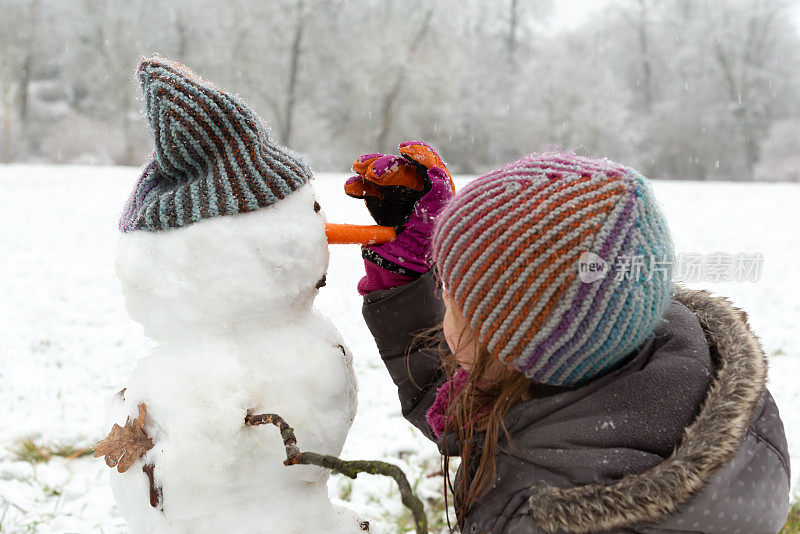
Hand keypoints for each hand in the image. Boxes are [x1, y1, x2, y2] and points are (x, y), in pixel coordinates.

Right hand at [345, 140, 454, 275]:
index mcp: (436, 202)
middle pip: (404, 174)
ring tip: (358, 170)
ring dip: (370, 173)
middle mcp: (420, 203)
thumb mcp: (430, 221)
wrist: (395, 280)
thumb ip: (435, 192)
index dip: (420, 156)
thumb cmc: (418, 254)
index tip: (405, 150)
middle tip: (371, 170)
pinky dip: (361, 188)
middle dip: (387, 166)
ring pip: (385, 182)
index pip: (431, 171)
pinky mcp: (384, 217)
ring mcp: (401, 209)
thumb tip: (434, 168)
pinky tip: (351, 186)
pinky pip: (373, 196)